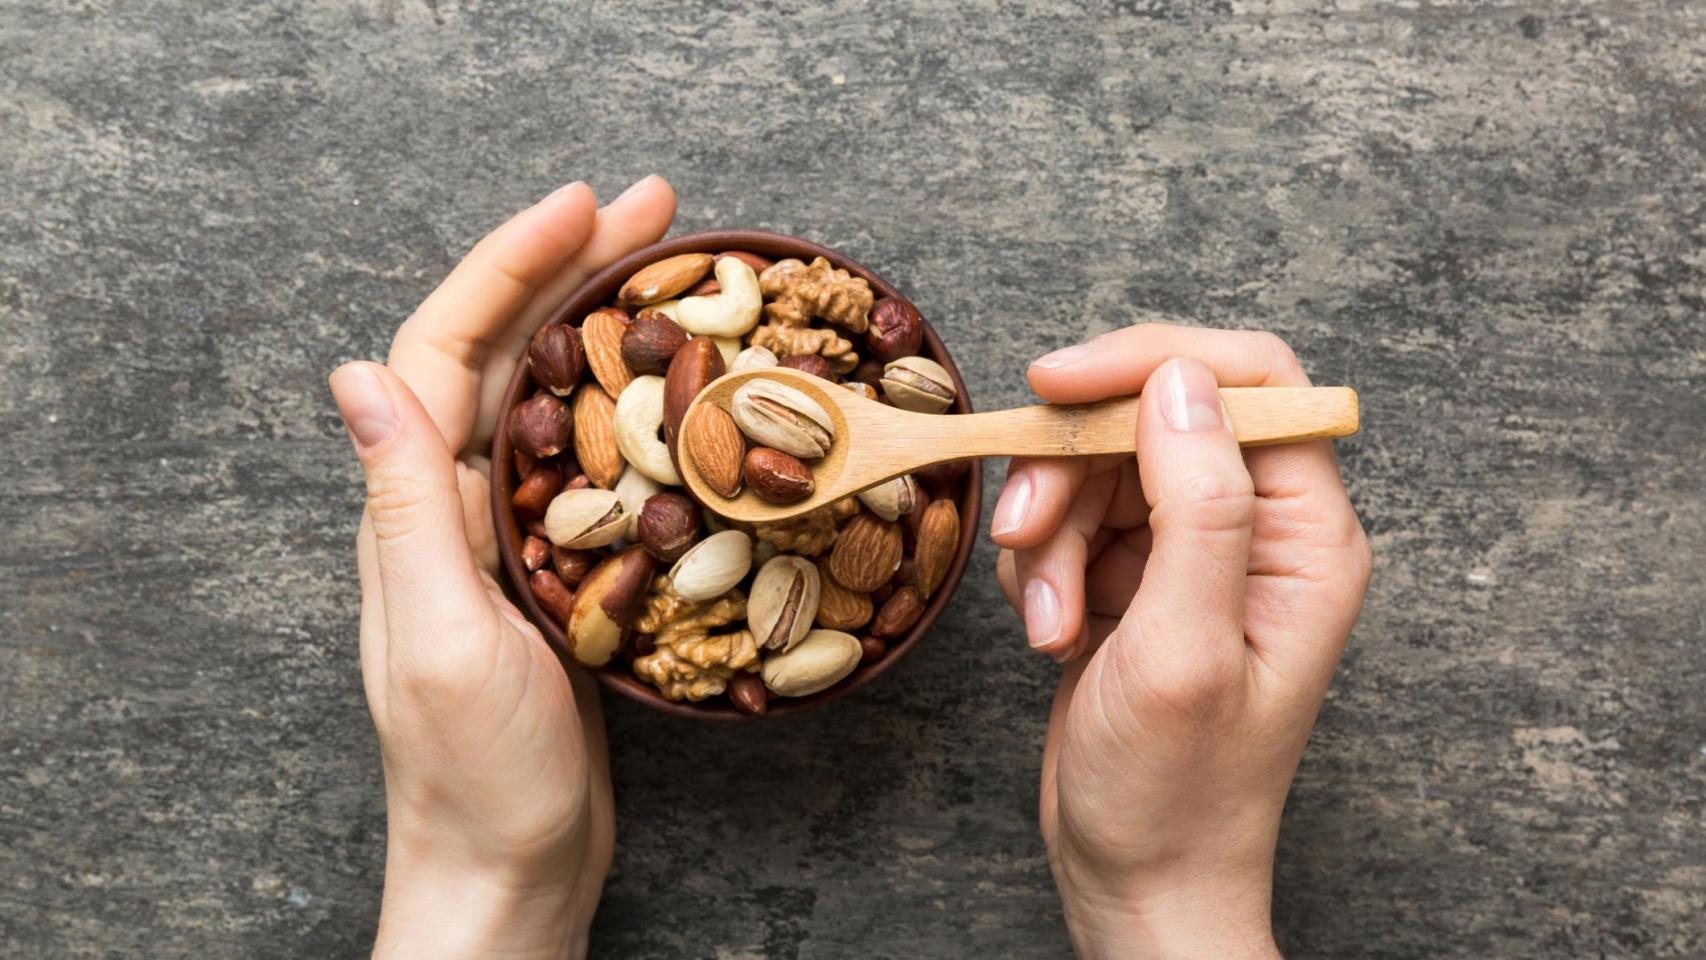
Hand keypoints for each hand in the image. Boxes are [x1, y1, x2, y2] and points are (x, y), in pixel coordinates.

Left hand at [329, 176, 676, 959]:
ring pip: (556, 399)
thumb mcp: (438, 636)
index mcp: (418, 509)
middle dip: (572, 268)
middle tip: (660, 209)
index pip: (447, 352)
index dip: (508, 268)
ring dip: (607, 323)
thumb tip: (357, 372)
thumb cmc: (476, 777)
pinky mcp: (561, 571)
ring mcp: (510, 536)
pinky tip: (683, 388)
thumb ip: (407, 506)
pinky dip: (634, 407)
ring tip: (679, 267)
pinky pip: (594, 462)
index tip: (582, 206)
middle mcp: (456, 506)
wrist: (515, 869)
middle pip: (507, 355)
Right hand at [992, 325, 1371, 958]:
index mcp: (1307, 539)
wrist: (1137, 876)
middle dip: (1074, 471)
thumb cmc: (1176, 793)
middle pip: (1152, 418)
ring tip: (1049, 623)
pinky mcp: (1138, 576)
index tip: (1057, 387)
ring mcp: (1194, 552)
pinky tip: (1050, 631)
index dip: (1150, 362)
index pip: (1250, 383)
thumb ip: (1196, 507)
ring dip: (1050, 534)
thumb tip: (1180, 381)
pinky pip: (1071, 517)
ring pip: (1098, 467)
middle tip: (1029, 538)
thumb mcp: (1183, 651)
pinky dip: (1041, 565)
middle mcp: (1259, 531)